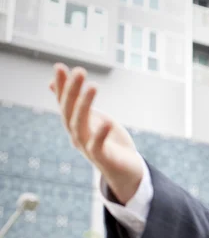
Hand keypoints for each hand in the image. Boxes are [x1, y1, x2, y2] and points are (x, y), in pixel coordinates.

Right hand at [50, 63, 142, 203]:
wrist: (126, 171)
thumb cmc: (110, 142)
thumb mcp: (93, 118)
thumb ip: (77, 103)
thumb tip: (52, 83)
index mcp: (75, 125)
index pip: (65, 102)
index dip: (62, 86)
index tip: (60, 66)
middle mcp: (77, 135)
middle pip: (70, 111)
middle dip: (72, 91)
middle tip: (79, 71)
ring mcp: (87, 148)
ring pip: (80, 126)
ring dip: (85, 106)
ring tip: (93, 86)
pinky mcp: (102, 158)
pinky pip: (97, 146)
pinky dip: (100, 134)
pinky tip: (107, 122)